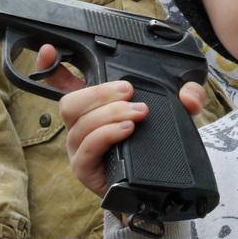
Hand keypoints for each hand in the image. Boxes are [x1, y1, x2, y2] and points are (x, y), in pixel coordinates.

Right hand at [41, 45, 207, 197]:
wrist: (154, 188)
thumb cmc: (154, 145)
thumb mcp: (175, 115)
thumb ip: (188, 98)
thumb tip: (190, 96)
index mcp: (94, 106)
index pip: (63, 83)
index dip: (50, 67)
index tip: (47, 50)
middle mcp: (81, 126)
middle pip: (70, 101)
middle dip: (99, 92)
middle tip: (128, 91)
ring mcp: (80, 147)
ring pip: (79, 122)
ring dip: (110, 113)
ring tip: (137, 113)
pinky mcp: (86, 168)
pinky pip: (86, 148)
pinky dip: (107, 134)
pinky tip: (126, 130)